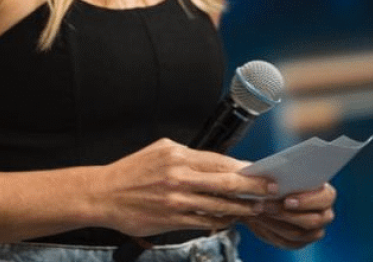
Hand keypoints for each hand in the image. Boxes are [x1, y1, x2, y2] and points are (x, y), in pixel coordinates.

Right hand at [94, 138, 276, 237]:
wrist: (102, 194)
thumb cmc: (131, 172)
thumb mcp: (158, 151)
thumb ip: (187, 156)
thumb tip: (217, 162)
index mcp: (176, 155)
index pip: (220, 161)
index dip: (245, 168)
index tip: (262, 172)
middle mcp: (178, 175)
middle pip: (226, 182)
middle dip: (253, 187)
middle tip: (270, 190)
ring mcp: (176, 199)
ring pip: (219, 204)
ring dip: (242, 208)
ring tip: (256, 208)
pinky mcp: (172, 219)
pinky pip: (205, 221)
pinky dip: (221, 220)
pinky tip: (230, 219)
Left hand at [242, 184, 335, 248]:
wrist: (259, 194)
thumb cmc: (269, 179)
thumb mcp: (271, 173)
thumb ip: (276, 178)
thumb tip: (272, 187)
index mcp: (324, 191)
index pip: (326, 197)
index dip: (308, 201)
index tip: (286, 201)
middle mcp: (324, 212)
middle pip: (315, 220)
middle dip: (287, 214)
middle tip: (265, 206)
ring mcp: (314, 229)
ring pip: (299, 233)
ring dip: (275, 223)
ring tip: (257, 211)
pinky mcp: (301, 241)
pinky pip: (289, 242)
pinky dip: (272, 232)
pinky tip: (259, 221)